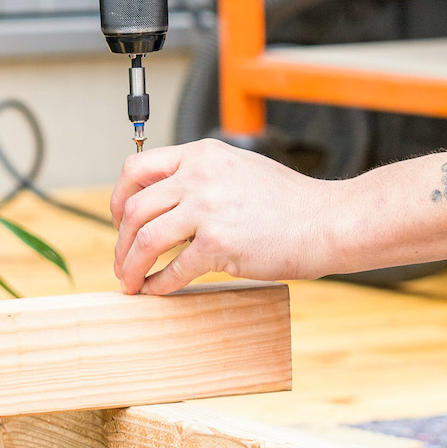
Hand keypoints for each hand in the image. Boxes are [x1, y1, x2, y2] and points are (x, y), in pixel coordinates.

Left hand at [110, 138, 360, 293]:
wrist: (328, 221)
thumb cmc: (291, 202)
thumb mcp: (239, 169)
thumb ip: (202, 177)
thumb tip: (167, 201)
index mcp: (202, 155)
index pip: (137, 168)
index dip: (119, 198)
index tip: (119, 221)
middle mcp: (200, 176)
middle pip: (135, 208)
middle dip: (120, 241)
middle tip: (121, 260)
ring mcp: (208, 209)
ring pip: (146, 240)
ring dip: (131, 265)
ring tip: (130, 282)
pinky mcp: (219, 244)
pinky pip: (174, 269)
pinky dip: (159, 285)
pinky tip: (158, 292)